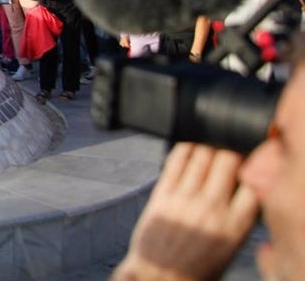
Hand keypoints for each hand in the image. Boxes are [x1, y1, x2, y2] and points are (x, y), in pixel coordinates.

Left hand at [115, 143, 257, 280]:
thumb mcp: (231, 247)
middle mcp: (211, 208)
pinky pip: (176, 160)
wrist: (160, 277)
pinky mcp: (162, 194)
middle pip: (229, 160)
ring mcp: (185, 199)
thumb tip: (246, 188)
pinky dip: (186, 147)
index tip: (250, 167)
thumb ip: (239, 217)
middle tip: (230, 154)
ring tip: (211, 149)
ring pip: (203, 154)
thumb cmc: (198, 266)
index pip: (253, 184)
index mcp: (235, 226)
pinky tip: (191, 147)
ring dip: (209, 146)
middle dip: (232, 151)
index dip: (254, 170)